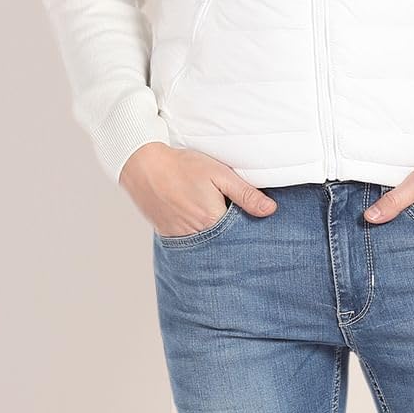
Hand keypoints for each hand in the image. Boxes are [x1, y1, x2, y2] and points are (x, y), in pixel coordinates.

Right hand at [119, 144, 277, 237]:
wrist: (143, 166)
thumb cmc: (181, 167)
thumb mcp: (219, 174)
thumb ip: (245, 194)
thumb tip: (270, 210)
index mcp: (213, 221)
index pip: (241, 236)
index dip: (250, 231)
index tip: (257, 227)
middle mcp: (197, 235)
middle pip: (224, 244)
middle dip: (233, 239)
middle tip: (237, 226)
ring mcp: (181, 238)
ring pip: (207, 247)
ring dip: (216, 241)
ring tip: (219, 227)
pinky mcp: (169, 236)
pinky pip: (190, 245)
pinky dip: (198, 240)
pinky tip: (202, 229)